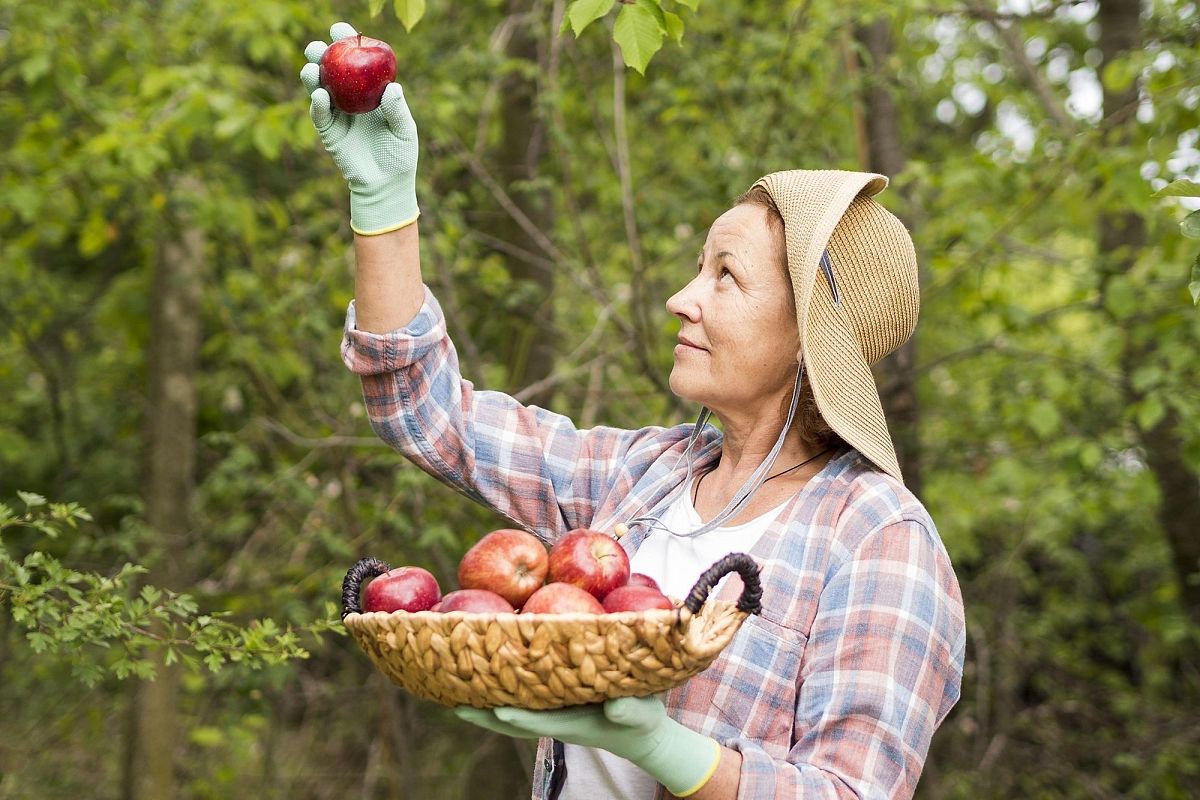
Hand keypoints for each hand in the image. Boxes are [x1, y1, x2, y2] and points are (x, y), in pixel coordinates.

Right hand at [300, 21, 418, 234]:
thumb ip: (397, 110)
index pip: (357, 62)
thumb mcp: (404, 131)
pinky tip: (319, 95)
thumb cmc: (399, 155)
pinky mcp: (329, 131)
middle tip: (320, 46)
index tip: (342, 30)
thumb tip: (392, 88)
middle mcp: (350, 97)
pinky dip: (318, 103)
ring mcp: (337, 113)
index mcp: (370, 91)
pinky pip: (319, 114)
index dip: (347, 43)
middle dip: (322, 53)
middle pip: (331, 69)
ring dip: (313, 74)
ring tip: (313, 67)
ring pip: (319, 87)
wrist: (386, 184)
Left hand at [455, 696, 720, 796]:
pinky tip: (475, 679)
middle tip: (453, 703)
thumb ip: (629, 711)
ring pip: (508, 712)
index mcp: (573, 724)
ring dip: (481, 705)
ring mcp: (548, 714)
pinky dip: (495, 692)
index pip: (540, 721)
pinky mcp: (548, 705)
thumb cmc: (641, 720)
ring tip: (451, 691)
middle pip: (511, 721)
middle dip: (483, 713)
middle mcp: (553, 720)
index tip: (496, 709)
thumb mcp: (642, 714)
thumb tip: (614, 707)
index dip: (518, 716)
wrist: (638, 732)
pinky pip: (516, 700)